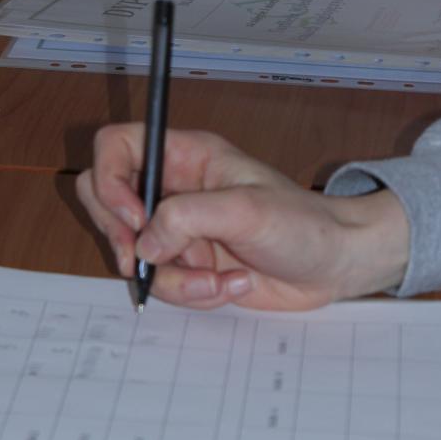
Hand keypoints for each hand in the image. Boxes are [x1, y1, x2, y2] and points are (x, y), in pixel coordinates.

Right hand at [76, 126, 409, 310]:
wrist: (334, 265)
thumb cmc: (303, 224)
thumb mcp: (247, 210)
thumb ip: (189, 216)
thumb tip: (145, 242)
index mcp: (185, 156)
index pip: (116, 146)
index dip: (109, 180)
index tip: (134, 217)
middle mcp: (174, 189)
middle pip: (106, 203)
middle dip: (125, 239)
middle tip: (148, 261)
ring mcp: (178, 230)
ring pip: (133, 254)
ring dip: (173, 277)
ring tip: (219, 278)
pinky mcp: (187, 265)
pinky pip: (161, 284)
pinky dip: (192, 293)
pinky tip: (231, 285)